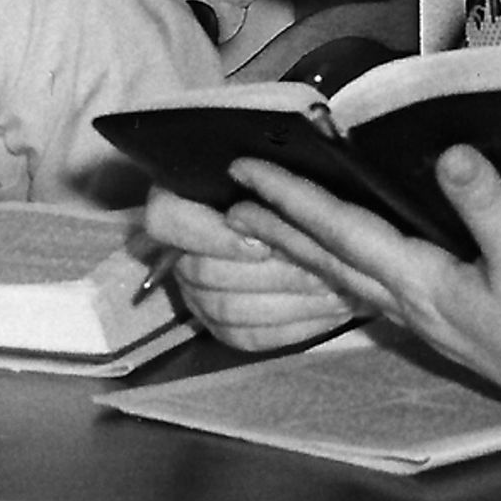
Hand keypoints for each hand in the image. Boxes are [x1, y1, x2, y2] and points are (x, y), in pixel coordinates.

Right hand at [132, 186, 357, 356]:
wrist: (335, 229)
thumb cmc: (305, 184)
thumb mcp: (289, 163)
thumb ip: (272, 172)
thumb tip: (264, 177)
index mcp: (181, 194)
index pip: (164, 219)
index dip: (210, 235)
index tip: (260, 241)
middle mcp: (177, 247)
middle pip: (199, 272)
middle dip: (266, 273)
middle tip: (319, 266)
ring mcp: (195, 291)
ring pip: (226, 310)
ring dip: (287, 300)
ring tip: (336, 286)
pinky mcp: (221, 326)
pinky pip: (247, 337)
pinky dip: (292, 326)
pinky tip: (330, 308)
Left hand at [217, 146, 500, 428]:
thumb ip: (487, 204)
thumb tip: (449, 153)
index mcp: (421, 284)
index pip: (339, 232)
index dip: (289, 199)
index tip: (243, 176)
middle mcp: (414, 306)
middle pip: (329, 260)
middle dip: (278, 229)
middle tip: (231, 204)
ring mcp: (432, 323)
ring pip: (350, 280)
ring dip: (308, 252)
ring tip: (274, 233)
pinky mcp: (455, 329)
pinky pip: (381, 294)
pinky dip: (351, 272)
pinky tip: (356, 270)